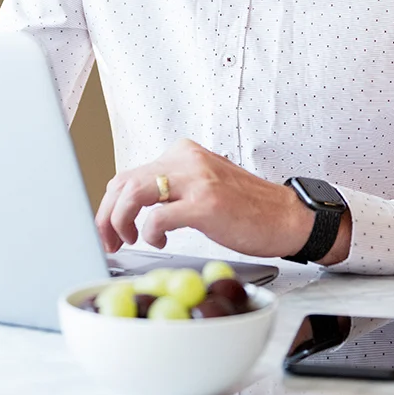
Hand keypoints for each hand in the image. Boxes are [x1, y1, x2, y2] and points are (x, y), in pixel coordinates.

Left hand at [94, 139, 316, 258]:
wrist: (288, 217)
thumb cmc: (247, 208)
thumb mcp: (204, 185)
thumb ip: (172, 188)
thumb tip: (131, 208)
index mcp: (183, 153)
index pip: (128, 174)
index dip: (109, 205)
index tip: (107, 228)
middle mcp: (187, 159)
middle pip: (123, 183)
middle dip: (106, 216)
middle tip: (109, 240)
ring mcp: (196, 180)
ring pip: (133, 194)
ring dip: (120, 222)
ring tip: (129, 240)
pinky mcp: (205, 204)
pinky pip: (158, 217)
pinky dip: (149, 233)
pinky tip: (159, 240)